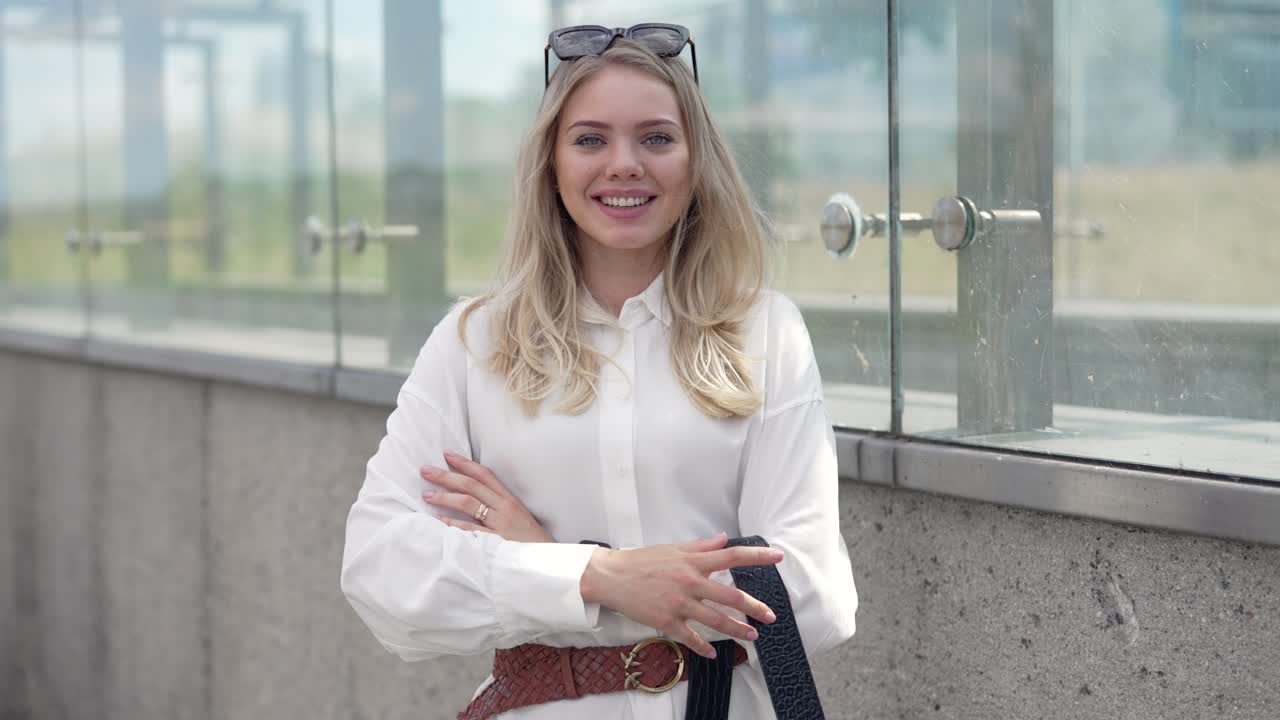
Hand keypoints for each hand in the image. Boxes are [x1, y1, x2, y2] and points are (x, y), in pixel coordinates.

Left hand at [419, 451, 554, 543]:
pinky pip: (469, 529)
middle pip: (471, 485)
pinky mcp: (495, 540)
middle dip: (446, 476)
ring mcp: (500, 523)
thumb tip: (473, 497)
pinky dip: (452, 523)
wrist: (547, 559)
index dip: (464, 463)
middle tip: (425, 470)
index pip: (484, 474)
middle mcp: (504, 506)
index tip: (447, 455)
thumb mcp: (517, 516)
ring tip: (427, 494)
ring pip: (468, 502)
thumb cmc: (529, 539)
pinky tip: (438, 520)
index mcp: (509, 498)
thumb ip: (498, 505)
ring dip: (445, 497)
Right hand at [579, 532, 780, 658]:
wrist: (612, 576)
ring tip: (752, 636)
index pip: (732, 555)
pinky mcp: (666, 620)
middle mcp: (690, 581)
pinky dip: (703, 646)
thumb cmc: (642, 560)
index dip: (757, 556)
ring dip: (737, 629)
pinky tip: (713, 652)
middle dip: (754, 606)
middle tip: (770, 615)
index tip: (778, 557)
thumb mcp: (673, 548)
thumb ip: (701, 546)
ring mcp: (679, 602)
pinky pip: (690, 636)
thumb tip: (723, 539)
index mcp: (693, 561)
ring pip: (715, 619)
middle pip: (730, 595)